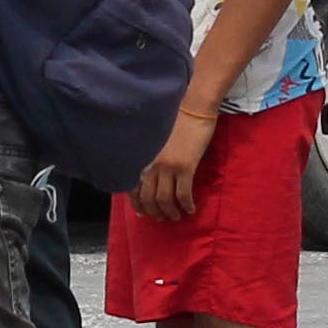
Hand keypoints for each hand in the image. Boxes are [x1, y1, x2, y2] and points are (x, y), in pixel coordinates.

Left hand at [135, 104, 219, 228]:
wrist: (194, 109)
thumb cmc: (177, 122)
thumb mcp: (157, 143)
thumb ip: (152, 159)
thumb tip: (153, 179)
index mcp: (143, 157)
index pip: (132, 187)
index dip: (137, 204)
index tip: (142, 213)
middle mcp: (151, 163)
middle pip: (147, 198)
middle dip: (154, 212)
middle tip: (162, 218)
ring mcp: (167, 166)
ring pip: (164, 200)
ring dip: (170, 212)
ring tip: (177, 216)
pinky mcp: (185, 167)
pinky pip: (183, 194)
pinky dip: (186, 205)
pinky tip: (191, 209)